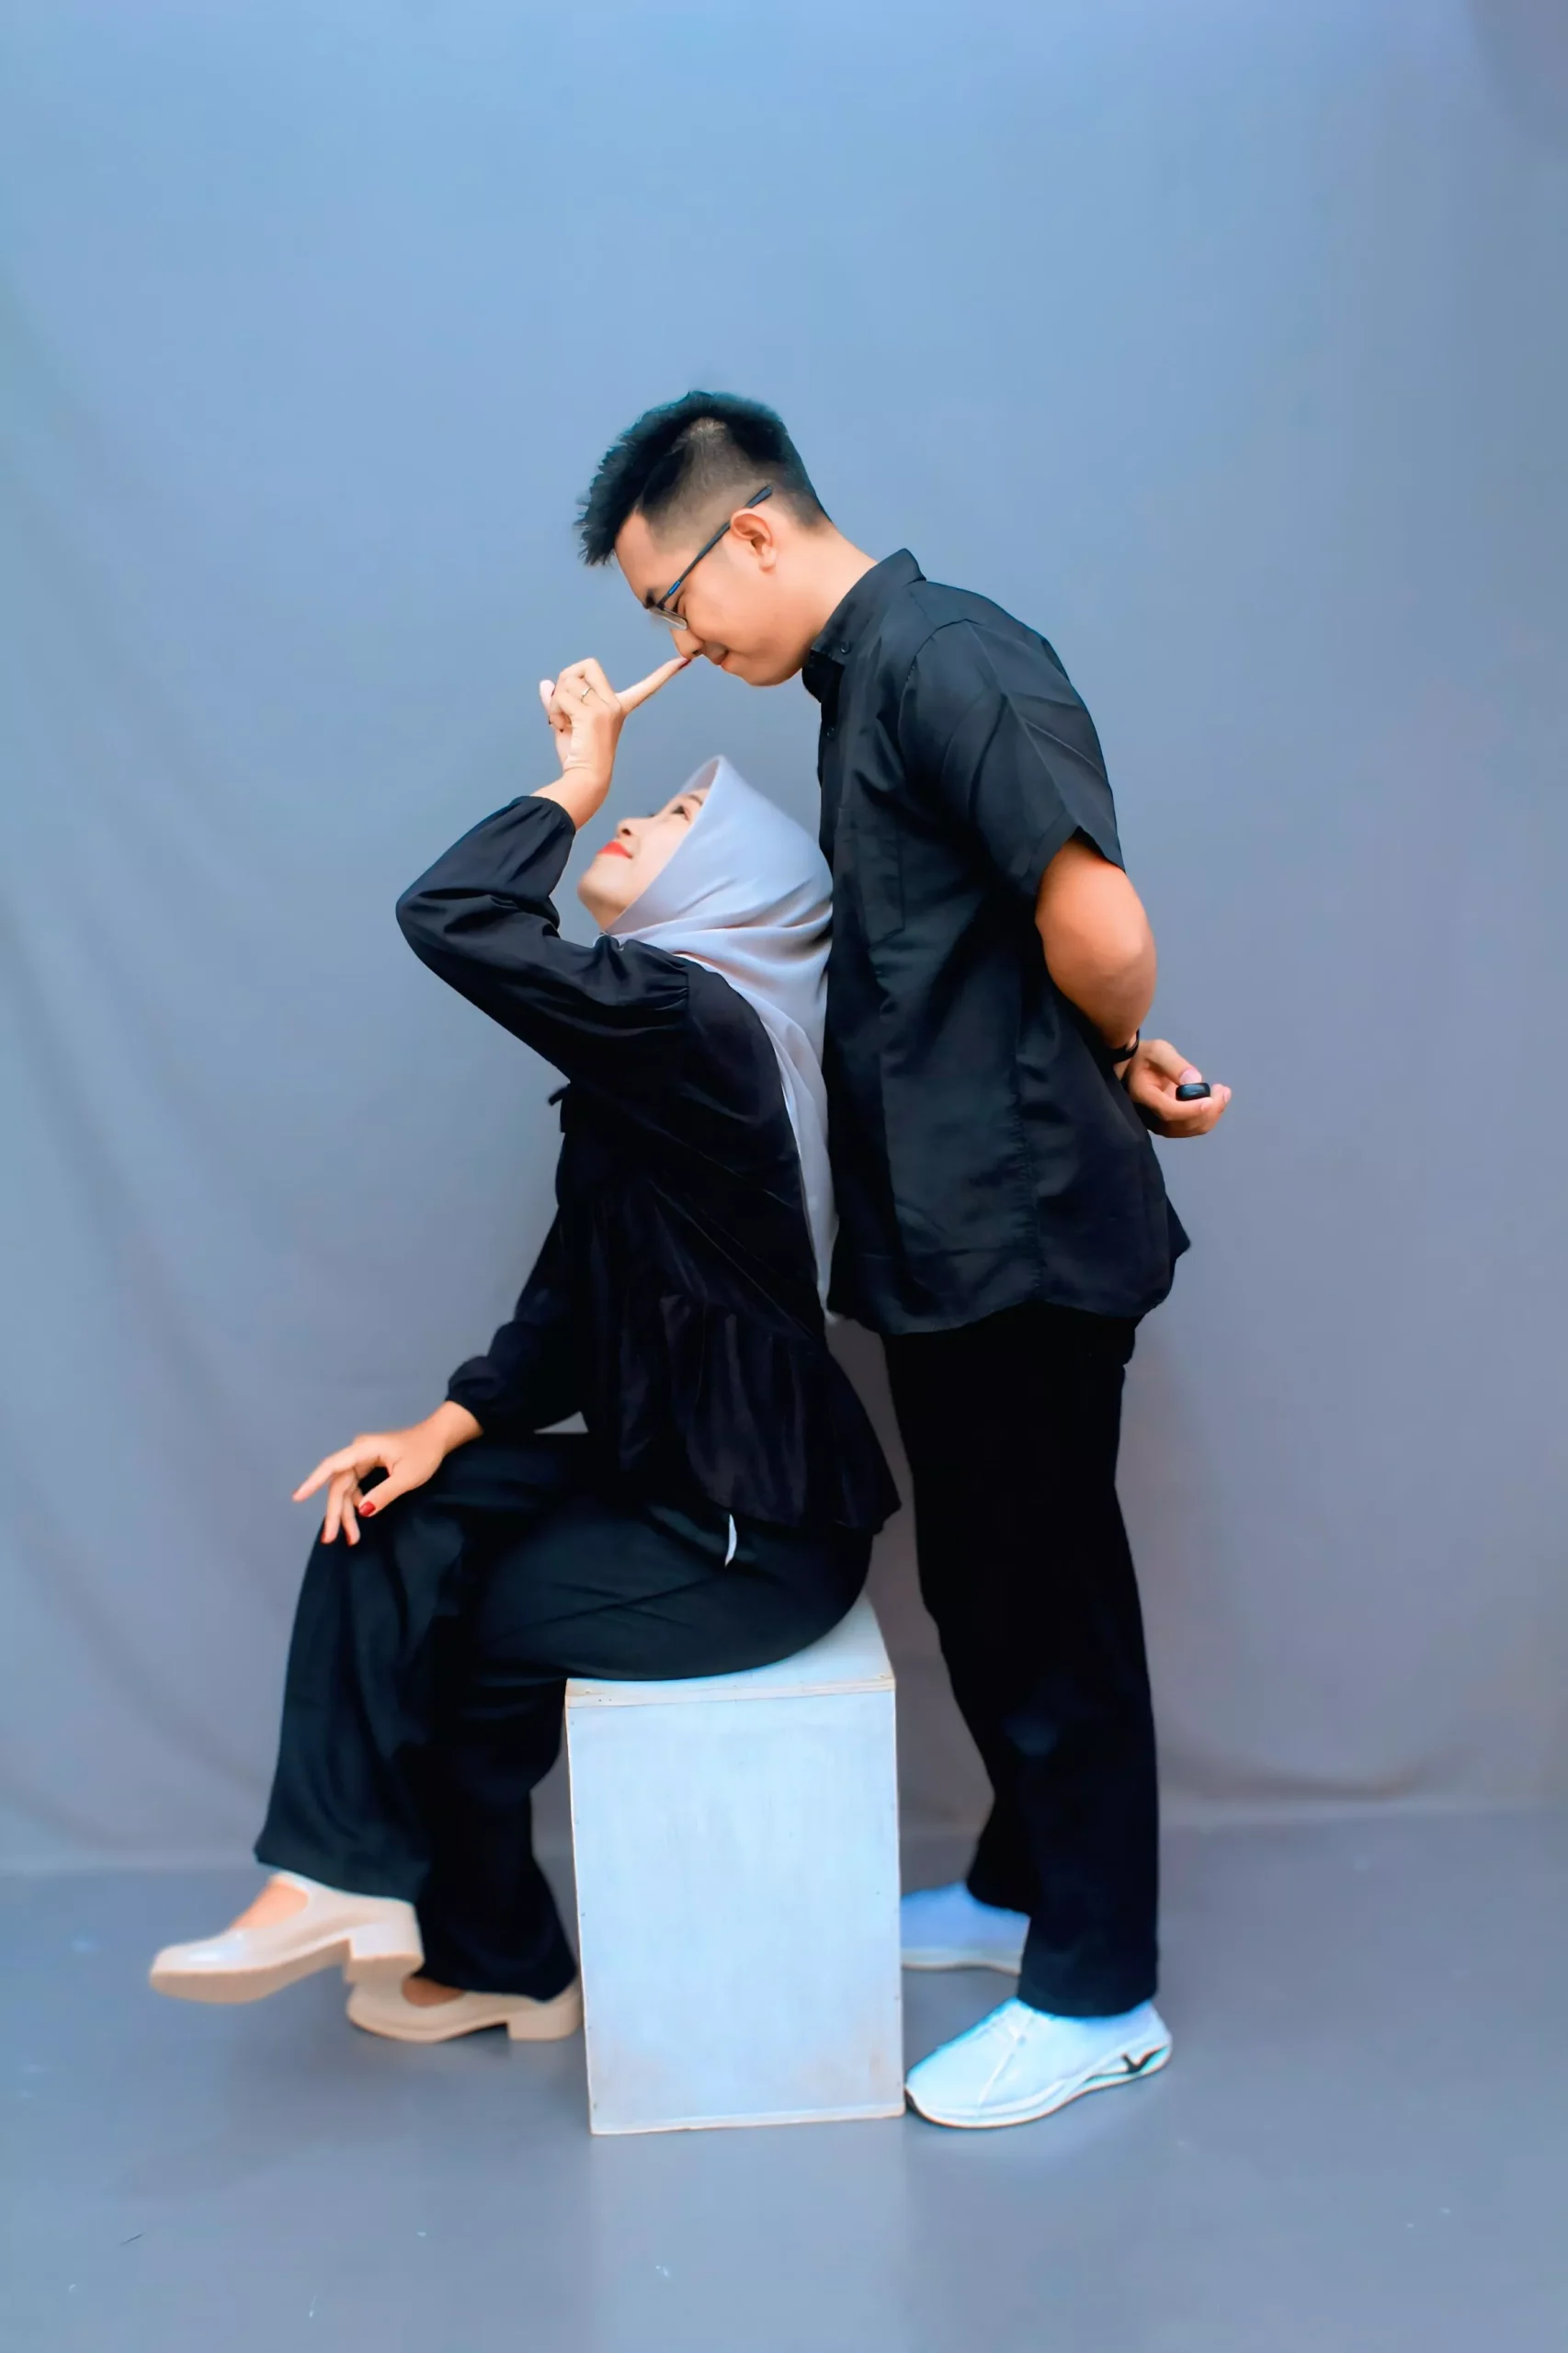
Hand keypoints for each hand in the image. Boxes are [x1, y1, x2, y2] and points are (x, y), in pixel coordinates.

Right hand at [291, 1416, 454, 1546]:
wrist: (438, 1439)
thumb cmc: (424, 1453)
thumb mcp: (408, 1477)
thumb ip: (384, 1494)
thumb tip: (361, 1511)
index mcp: (363, 1450)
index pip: (332, 1466)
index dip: (313, 1482)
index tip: (297, 1498)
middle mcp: (357, 1453)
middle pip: (339, 1485)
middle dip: (336, 1512)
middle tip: (331, 1538)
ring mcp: (361, 1460)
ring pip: (345, 1489)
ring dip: (346, 1512)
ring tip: (350, 1538)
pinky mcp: (367, 1467)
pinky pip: (354, 1488)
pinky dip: (355, 1505)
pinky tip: (357, 1520)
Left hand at [537, 654, 689, 790]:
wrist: (584, 780)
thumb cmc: (579, 758)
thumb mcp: (568, 724)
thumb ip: (558, 702)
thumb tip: (545, 684)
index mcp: (619, 708)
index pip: (646, 687)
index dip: (664, 674)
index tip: (683, 662)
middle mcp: (616, 705)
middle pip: (586, 665)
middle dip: (567, 678)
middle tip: (564, 704)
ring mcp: (605, 708)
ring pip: (568, 681)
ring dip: (556, 700)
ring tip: (561, 722)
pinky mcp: (591, 715)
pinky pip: (561, 696)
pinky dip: (553, 710)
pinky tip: (559, 726)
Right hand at [1121, 1036, 1231, 1137]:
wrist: (1134, 1068)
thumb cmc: (1146, 1056)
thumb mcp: (1159, 1051)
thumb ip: (1175, 1064)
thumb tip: (1196, 1081)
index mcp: (1143, 1095)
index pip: (1168, 1111)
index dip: (1191, 1109)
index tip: (1210, 1100)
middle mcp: (1149, 1115)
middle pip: (1182, 1124)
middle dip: (1207, 1111)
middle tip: (1222, 1090)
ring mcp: (1158, 1123)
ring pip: (1189, 1129)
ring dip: (1211, 1115)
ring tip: (1222, 1093)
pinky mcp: (1168, 1125)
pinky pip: (1191, 1127)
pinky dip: (1208, 1117)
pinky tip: (1216, 1100)